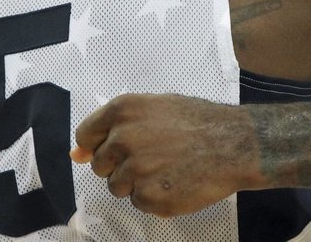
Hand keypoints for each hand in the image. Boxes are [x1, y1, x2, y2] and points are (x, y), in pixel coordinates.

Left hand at [71, 93, 260, 216]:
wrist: (233, 143)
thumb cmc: (197, 121)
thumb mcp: (156, 109)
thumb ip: (115, 128)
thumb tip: (77, 155)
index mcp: (123, 111)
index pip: (86, 135)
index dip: (98, 146)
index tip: (113, 151)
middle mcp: (123, 139)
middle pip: (101, 165)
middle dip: (121, 165)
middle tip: (154, 156)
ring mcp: (135, 170)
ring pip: (118, 187)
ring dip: (137, 183)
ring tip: (168, 168)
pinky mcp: (149, 197)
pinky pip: (139, 202)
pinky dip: (154, 197)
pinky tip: (176, 181)